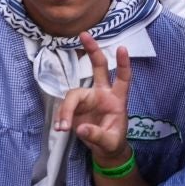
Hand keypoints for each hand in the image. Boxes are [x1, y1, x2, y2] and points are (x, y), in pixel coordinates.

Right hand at [54, 34, 132, 168]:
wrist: (104, 151)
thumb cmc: (113, 142)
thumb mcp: (110, 142)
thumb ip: (97, 135)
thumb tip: (81, 128)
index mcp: (117, 99)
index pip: (123, 78)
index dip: (123, 64)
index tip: (122, 48)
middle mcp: (102, 94)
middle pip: (98, 67)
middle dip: (92, 50)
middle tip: (84, 34)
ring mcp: (88, 98)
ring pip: (73, 94)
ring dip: (66, 110)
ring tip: (63, 127)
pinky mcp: (76, 107)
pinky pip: (65, 107)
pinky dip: (61, 117)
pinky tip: (61, 128)